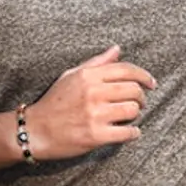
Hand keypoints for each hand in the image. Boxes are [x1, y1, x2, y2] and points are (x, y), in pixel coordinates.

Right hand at [26, 45, 155, 161]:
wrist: (33, 130)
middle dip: (141, 97)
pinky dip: (133, 133)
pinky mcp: (95, 136)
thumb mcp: (71, 75)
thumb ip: (97, 62)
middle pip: (134, 90)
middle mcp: (93, 93)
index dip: (144, 76)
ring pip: (133, 109)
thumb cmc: (54, 102)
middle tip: (139, 102)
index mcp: (89, 76)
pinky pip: (127, 132)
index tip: (151, 83)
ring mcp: (95, 115)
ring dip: (136, 113)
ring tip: (130, 115)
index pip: (127, 70)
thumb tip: (117, 49)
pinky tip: (131, 132)